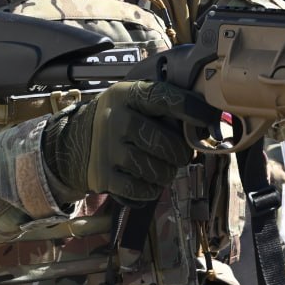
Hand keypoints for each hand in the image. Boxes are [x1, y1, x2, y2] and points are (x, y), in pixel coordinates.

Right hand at [42, 81, 202, 203]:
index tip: (211, 120)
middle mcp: (116, 120)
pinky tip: (149, 180)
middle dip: (181, 153)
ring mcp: (108, 150)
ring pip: (158, 170)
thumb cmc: (119, 119)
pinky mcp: (103, 176)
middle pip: (167, 143)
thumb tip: (209, 122)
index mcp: (127, 95)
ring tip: (163, 166)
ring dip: (168, 172)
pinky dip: (152, 189)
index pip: (165, 98)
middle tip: (180, 153)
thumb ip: (165, 106)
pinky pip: (142, 190)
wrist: (73, 143)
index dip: (192, 110)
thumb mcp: (133, 101)